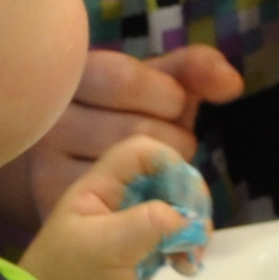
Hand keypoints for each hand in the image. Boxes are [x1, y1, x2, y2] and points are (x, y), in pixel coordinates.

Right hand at [12, 44, 245, 222]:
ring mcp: (47, 168)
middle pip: (138, 132)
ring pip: (135, 173)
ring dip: (168, 171)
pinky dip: (158, 203)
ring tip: (153, 165)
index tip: (172, 103)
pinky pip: (130, 208)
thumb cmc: (129, 115)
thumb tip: (232, 85)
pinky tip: (146, 192)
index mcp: (71, 78)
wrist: (84, 168)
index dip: (167, 96)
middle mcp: (48, 122)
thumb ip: (195, 70)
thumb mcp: (158, 82)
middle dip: (174, 137)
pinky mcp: (61, 209)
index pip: (124, 81)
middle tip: (164, 141)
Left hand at [21, 135, 205, 279]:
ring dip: (194, 228)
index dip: (168, 163)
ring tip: (190, 256)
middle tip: (195, 230)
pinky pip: (178, 240)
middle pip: (167, 179)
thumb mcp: (104, 246)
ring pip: (177, 211)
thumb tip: (187, 219)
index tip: (184, 197)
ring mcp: (131, 232)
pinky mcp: (144, 259)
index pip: (140, 153)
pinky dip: (190, 249)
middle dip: (189, 200)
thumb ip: (147, 223)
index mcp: (99, 191)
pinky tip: (186, 268)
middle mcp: (117, 205)